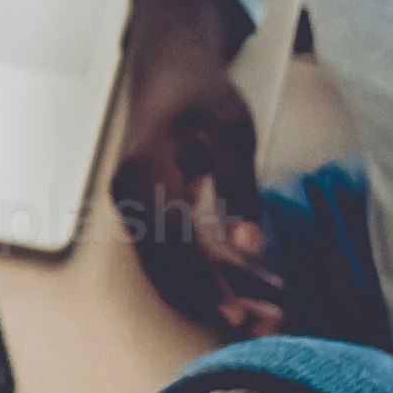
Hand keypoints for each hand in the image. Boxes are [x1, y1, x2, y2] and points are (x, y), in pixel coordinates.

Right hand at [107, 9, 279, 327]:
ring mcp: (132, 207)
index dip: (208, 282)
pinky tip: (244, 287)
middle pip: (167, 268)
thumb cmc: (200, 92)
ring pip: (168, 270)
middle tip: (262, 323)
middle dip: (215, 301)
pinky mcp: (145, 213)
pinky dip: (207, 277)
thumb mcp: (234, 130)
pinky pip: (171, 256)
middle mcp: (130, 195)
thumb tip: (251, 246)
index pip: (175, 242)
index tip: (241, 311)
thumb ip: (241, 190)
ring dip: (213, 295)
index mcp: (146, 171)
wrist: (169, 69)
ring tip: (261, 312)